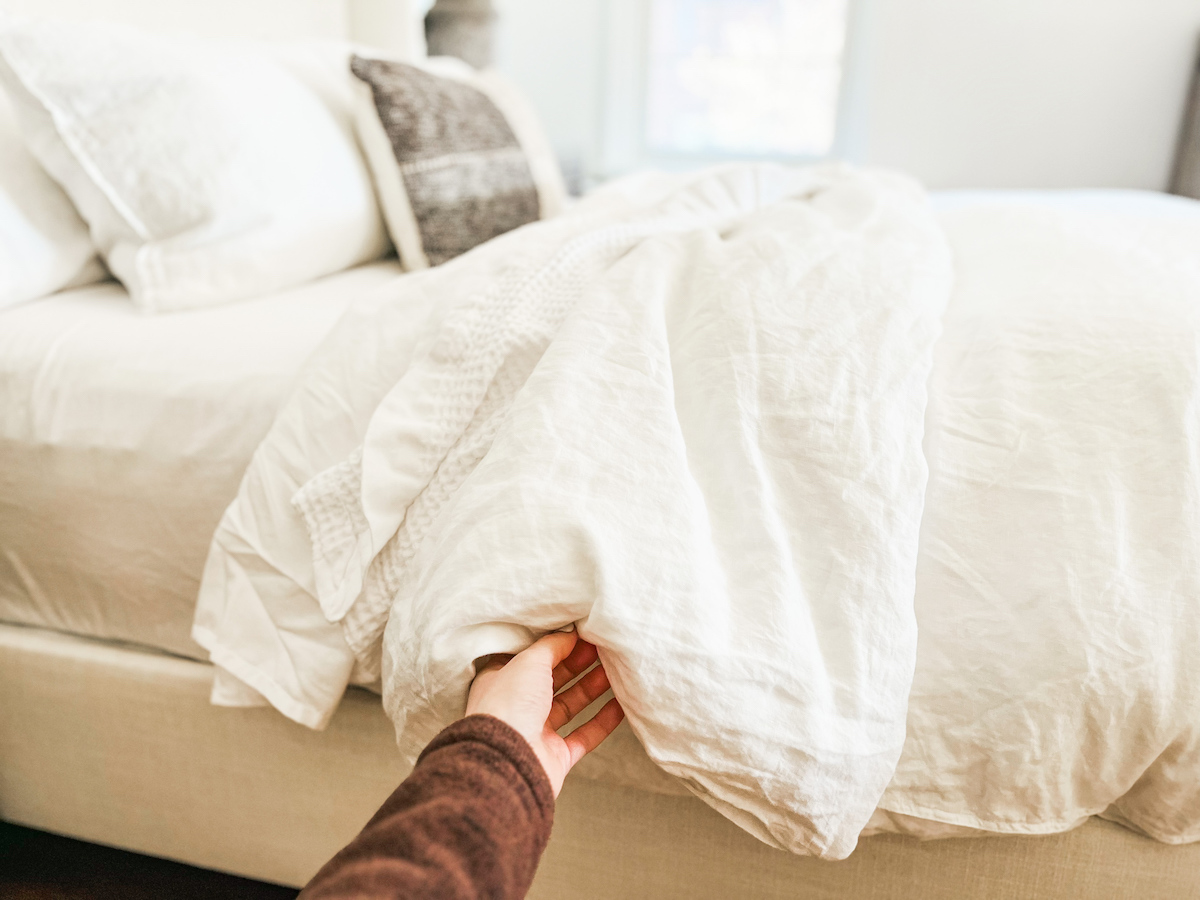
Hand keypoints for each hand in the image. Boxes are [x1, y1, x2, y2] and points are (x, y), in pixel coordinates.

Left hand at [466, 631, 623, 796]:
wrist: (506, 762)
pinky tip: (622, 705)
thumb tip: (570, 635)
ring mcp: (537, 732)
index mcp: (502, 681)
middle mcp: (518, 706)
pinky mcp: (555, 756)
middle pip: (554, 680)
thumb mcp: (529, 661)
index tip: (582, 634)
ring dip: (593, 688)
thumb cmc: (508, 704)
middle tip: (604, 648)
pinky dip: (603, 721)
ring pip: (570, 705)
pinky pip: (584, 736)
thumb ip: (552, 646)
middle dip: (579, 663)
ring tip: (617, 671)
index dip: (557, 645)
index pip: (531, 659)